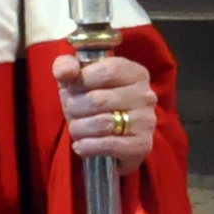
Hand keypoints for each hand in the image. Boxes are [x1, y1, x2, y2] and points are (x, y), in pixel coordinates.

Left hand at [53, 49, 158, 172]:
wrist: (110, 140)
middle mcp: (146, 95)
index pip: (108, 70)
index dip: (82, 80)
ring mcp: (146, 121)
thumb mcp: (77, 79)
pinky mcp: (142, 145)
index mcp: (135, 73)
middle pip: (99, 99)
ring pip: (101, 124)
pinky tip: (81, 145)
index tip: (72, 87)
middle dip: (74, 107)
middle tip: (71, 112)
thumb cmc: (93, 101)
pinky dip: (87, 147)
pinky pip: (108, 145)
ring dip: (78, 128)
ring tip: (75, 129)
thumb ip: (66, 67)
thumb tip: (66, 73)